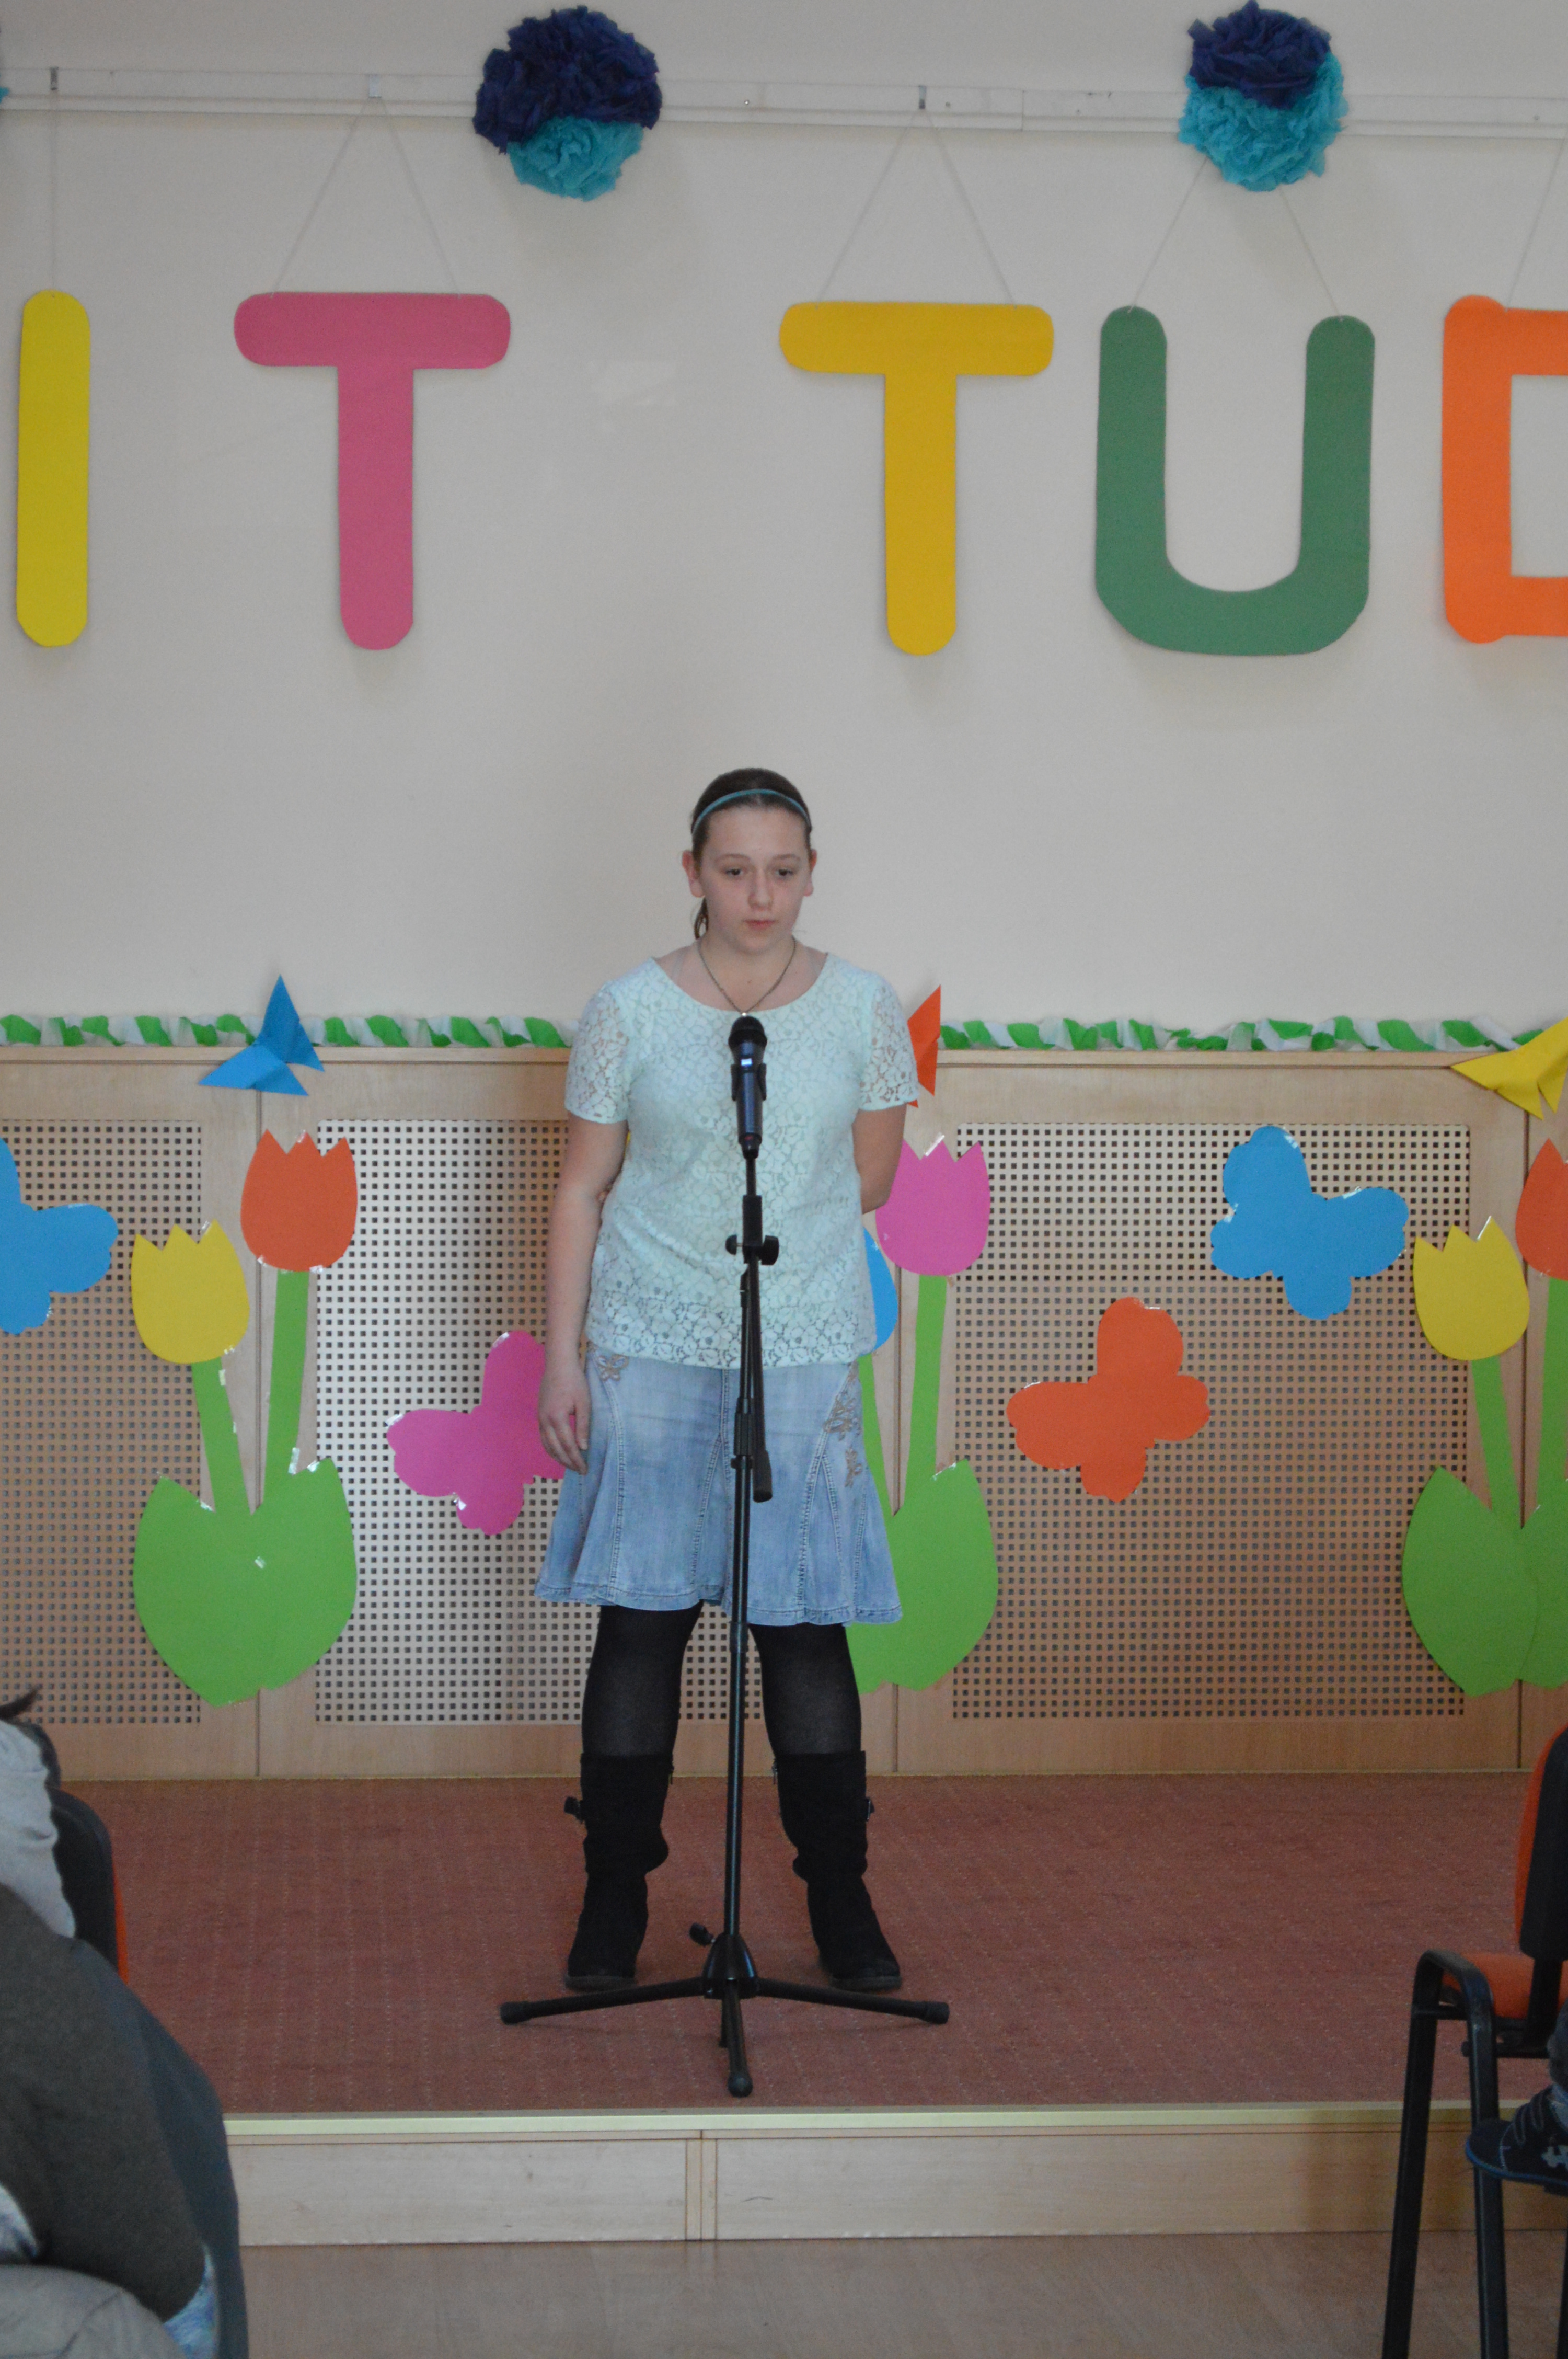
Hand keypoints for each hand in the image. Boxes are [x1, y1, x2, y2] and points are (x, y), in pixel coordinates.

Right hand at [539, 1358, 590, 1475]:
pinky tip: (559, 1452)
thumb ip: (583, 1426)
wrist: (558, 1364)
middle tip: (580, 1471)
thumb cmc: (574, 1381)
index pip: (568, 1445)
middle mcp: (545, 1421)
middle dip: (568, 1462)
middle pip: (556, 1449)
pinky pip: (543, 1438)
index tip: (585, 1469)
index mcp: (557, 1418)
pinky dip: (551, 1448)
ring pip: (547, 1445)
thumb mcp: (584, 1403)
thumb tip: (583, 1447)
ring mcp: (540, 1418)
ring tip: (570, 1465)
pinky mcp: (539, 1415)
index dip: (576, 1459)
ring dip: (558, 1457)